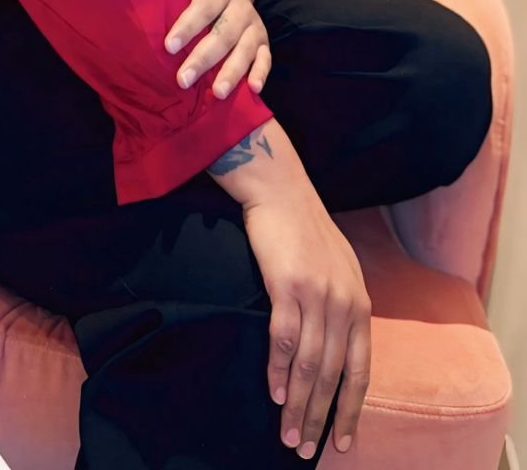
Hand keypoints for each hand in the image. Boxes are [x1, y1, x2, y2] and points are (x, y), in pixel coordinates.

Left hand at [166, 0, 271, 98]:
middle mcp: (241, 8)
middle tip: (183, 79)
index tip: (168, 46)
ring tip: (216, 93)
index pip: (204, 7)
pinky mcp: (264, 44)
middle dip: (203, 58)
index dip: (187, 26)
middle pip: (223, 34)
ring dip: (232, 72)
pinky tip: (254, 90)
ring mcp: (254, 27)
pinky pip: (266, 59)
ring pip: (244, 50)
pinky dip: (261, 74)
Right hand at [242, 186, 370, 457]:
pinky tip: (275, 392)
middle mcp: (344, 304)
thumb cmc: (306, 230)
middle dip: (319, 418)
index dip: (350, 410)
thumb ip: (343, 306)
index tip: (341, 443)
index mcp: (359, 304)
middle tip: (303, 450)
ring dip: (297, 405)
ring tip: (286, 434)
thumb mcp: (339, 269)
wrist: (281, 190)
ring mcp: (317, 296)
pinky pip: (283, 339)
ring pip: (309, 365)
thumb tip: (340, 347)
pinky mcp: (287, 286)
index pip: (360, 371)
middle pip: (333, 375)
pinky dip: (279, 371)